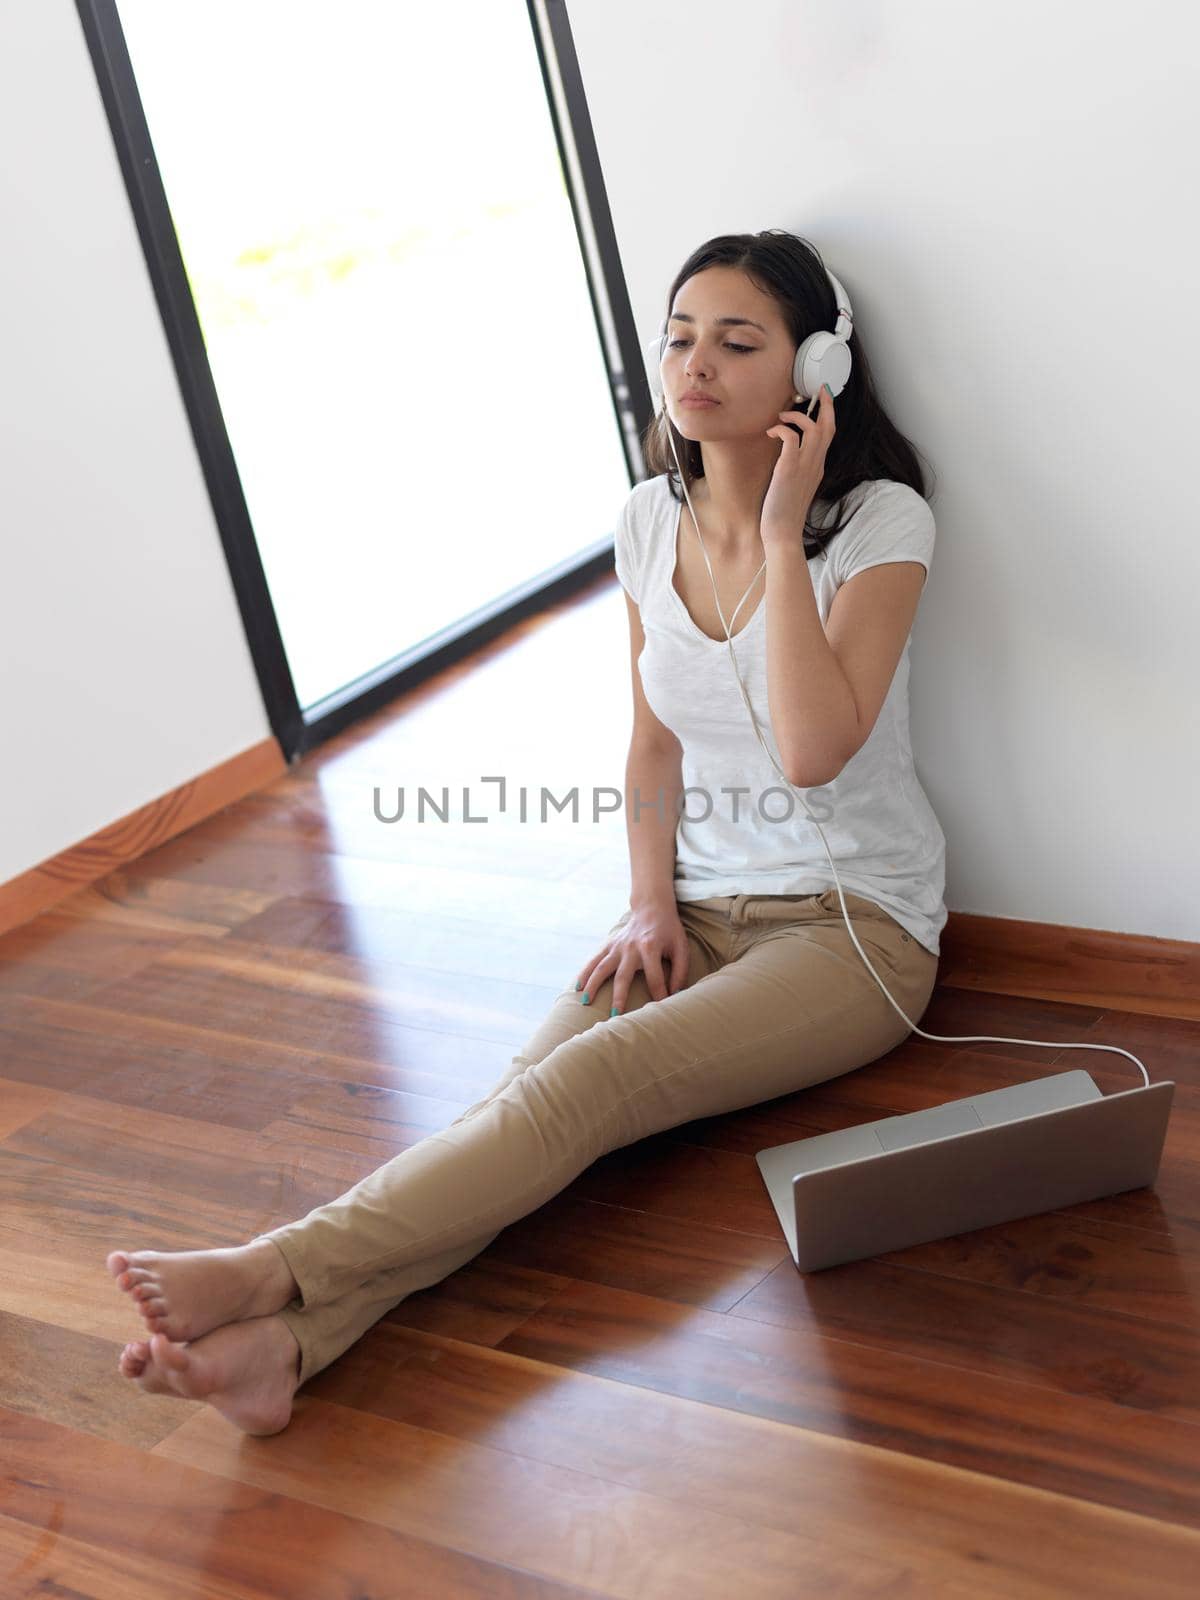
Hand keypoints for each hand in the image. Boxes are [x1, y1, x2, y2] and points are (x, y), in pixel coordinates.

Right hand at [573, 903, 689, 1014]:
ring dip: (593, 985)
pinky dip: (585, 972)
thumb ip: (680, 972)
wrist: (652, 908)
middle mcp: (630, 947)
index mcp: (650, 947)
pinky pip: (594, 959)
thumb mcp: (681, 948)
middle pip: (623, 976)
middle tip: (615, 1016)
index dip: (659, 995)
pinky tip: (578, 987)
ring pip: (602, 967)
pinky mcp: (609, 944)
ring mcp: (617, 946)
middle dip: (619, 996)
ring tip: (586, 1002)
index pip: (655, 978)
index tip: (660, 1011)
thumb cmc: (670, 931)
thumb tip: (675, 995)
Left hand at [761, 383, 835, 545]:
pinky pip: (791, 437)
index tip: (825, 399)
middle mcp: (815, 464)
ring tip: (782, 416)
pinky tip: (771, 432)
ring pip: (814, 428)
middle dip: (825, 404)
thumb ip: (796, 468)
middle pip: (828, 426)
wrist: (782, 532)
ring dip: (797, 416)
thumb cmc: (785, 512)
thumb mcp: (795, 486)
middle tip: (818, 389)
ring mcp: (804, 465)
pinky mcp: (789, 468)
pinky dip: (782, 429)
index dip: (828, 415)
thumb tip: (786, 454)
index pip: (829, 435)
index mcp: (818, 467)